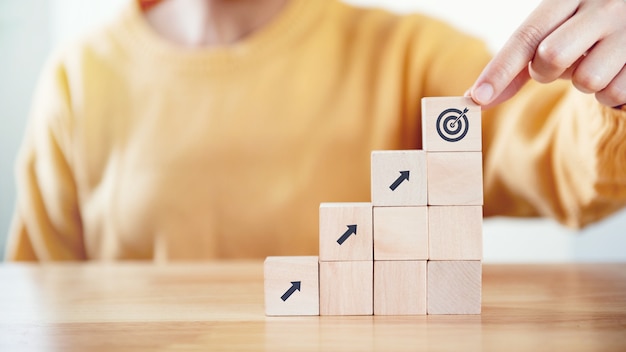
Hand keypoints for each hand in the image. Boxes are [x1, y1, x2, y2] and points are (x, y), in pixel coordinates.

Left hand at [469, 0, 625, 108]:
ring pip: (586, 80)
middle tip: (563, 64)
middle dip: (547, 72)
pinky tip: (619, 71)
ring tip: (599, 63)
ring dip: (585, 84)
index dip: (499, 70)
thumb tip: (476, 97)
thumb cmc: (586, 31)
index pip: (526, 35)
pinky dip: (611, 95)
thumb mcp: (554, 32)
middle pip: (551, 57)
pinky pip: (615, 94)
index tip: (476, 98)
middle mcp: (601, 6)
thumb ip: (517, 63)